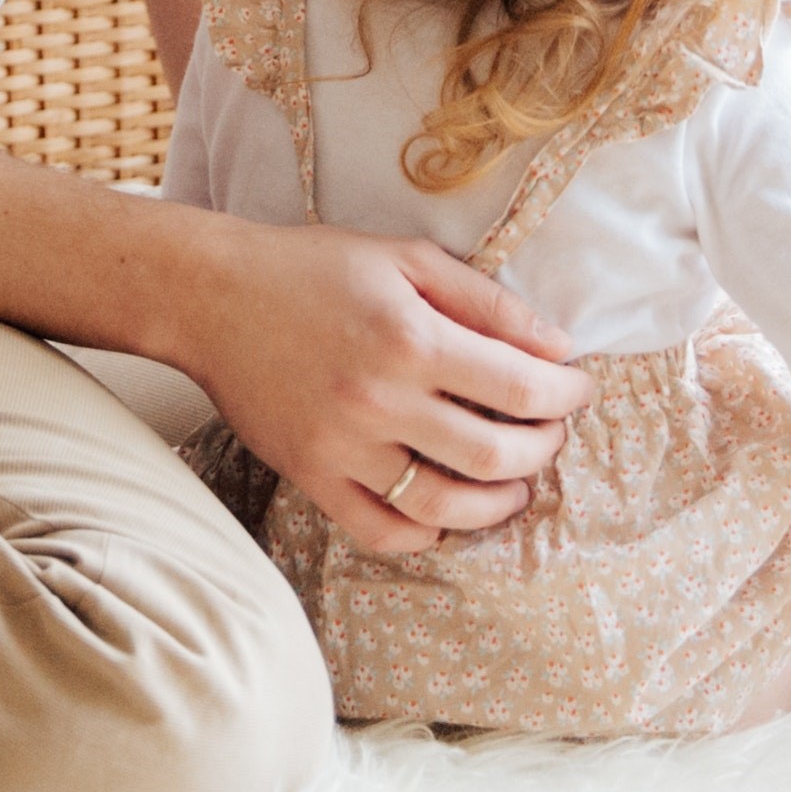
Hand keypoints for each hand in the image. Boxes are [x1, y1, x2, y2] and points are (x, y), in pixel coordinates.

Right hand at [160, 218, 595, 555]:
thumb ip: (486, 302)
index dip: (566, 395)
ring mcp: (343, 447)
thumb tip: (558, 346)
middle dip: (542, 448)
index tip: (578, 390)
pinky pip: (384, 530)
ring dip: (499, 502)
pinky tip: (448, 511)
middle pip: (495, 454)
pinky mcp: (312, 477)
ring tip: (513, 484)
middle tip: (549, 433)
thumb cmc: (313, 268)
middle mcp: (380, 400)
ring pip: (447, 504)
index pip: (520, 387)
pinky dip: (428, 532)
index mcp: (411, 338)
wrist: (212, 298)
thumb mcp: (406, 259)